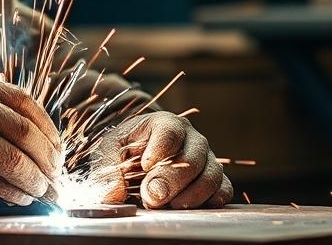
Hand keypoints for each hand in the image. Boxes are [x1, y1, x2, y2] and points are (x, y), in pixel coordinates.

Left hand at [93, 112, 231, 209]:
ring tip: (168, 205)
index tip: (145, 166)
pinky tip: (188, 207)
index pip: (169, 131)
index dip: (159, 150)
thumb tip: (112, 195)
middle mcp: (191, 138)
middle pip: (191, 158)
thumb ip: (107, 169)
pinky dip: (209, 201)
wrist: (140, 155)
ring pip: (211, 175)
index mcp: (164, 124)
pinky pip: (223, 189)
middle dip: (171, 182)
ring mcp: (206, 158)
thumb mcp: (110, 151)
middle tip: (151, 197)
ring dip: (190, 196)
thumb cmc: (127, 150)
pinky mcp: (215, 178)